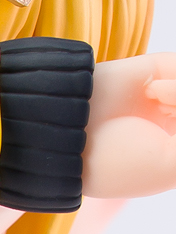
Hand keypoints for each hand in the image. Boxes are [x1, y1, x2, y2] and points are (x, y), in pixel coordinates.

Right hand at [84, 52, 175, 197]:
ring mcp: (166, 96)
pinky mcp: (157, 69)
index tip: (170, 136)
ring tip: (158, 100)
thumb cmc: (115, 162)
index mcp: (172, 153)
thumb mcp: (170, 165)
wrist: (69, 138)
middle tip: (163, 113)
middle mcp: (173, 124)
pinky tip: (154, 91)